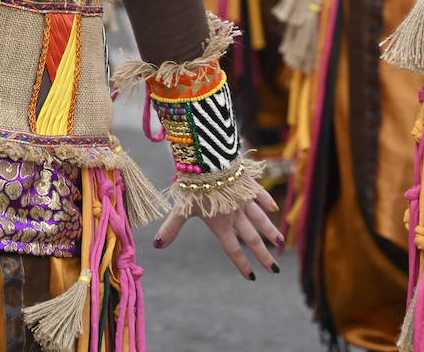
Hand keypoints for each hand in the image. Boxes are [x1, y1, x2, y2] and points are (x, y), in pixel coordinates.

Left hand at [153, 187, 283, 279]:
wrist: (208, 160)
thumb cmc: (193, 185)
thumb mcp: (181, 208)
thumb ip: (171, 227)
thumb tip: (156, 245)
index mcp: (220, 224)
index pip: (233, 249)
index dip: (241, 264)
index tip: (251, 277)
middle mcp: (235, 215)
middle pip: (252, 239)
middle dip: (263, 255)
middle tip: (275, 270)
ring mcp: (243, 199)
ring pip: (260, 220)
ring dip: (270, 232)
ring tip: (280, 243)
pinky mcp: (248, 184)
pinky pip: (260, 195)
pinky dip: (267, 202)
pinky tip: (274, 209)